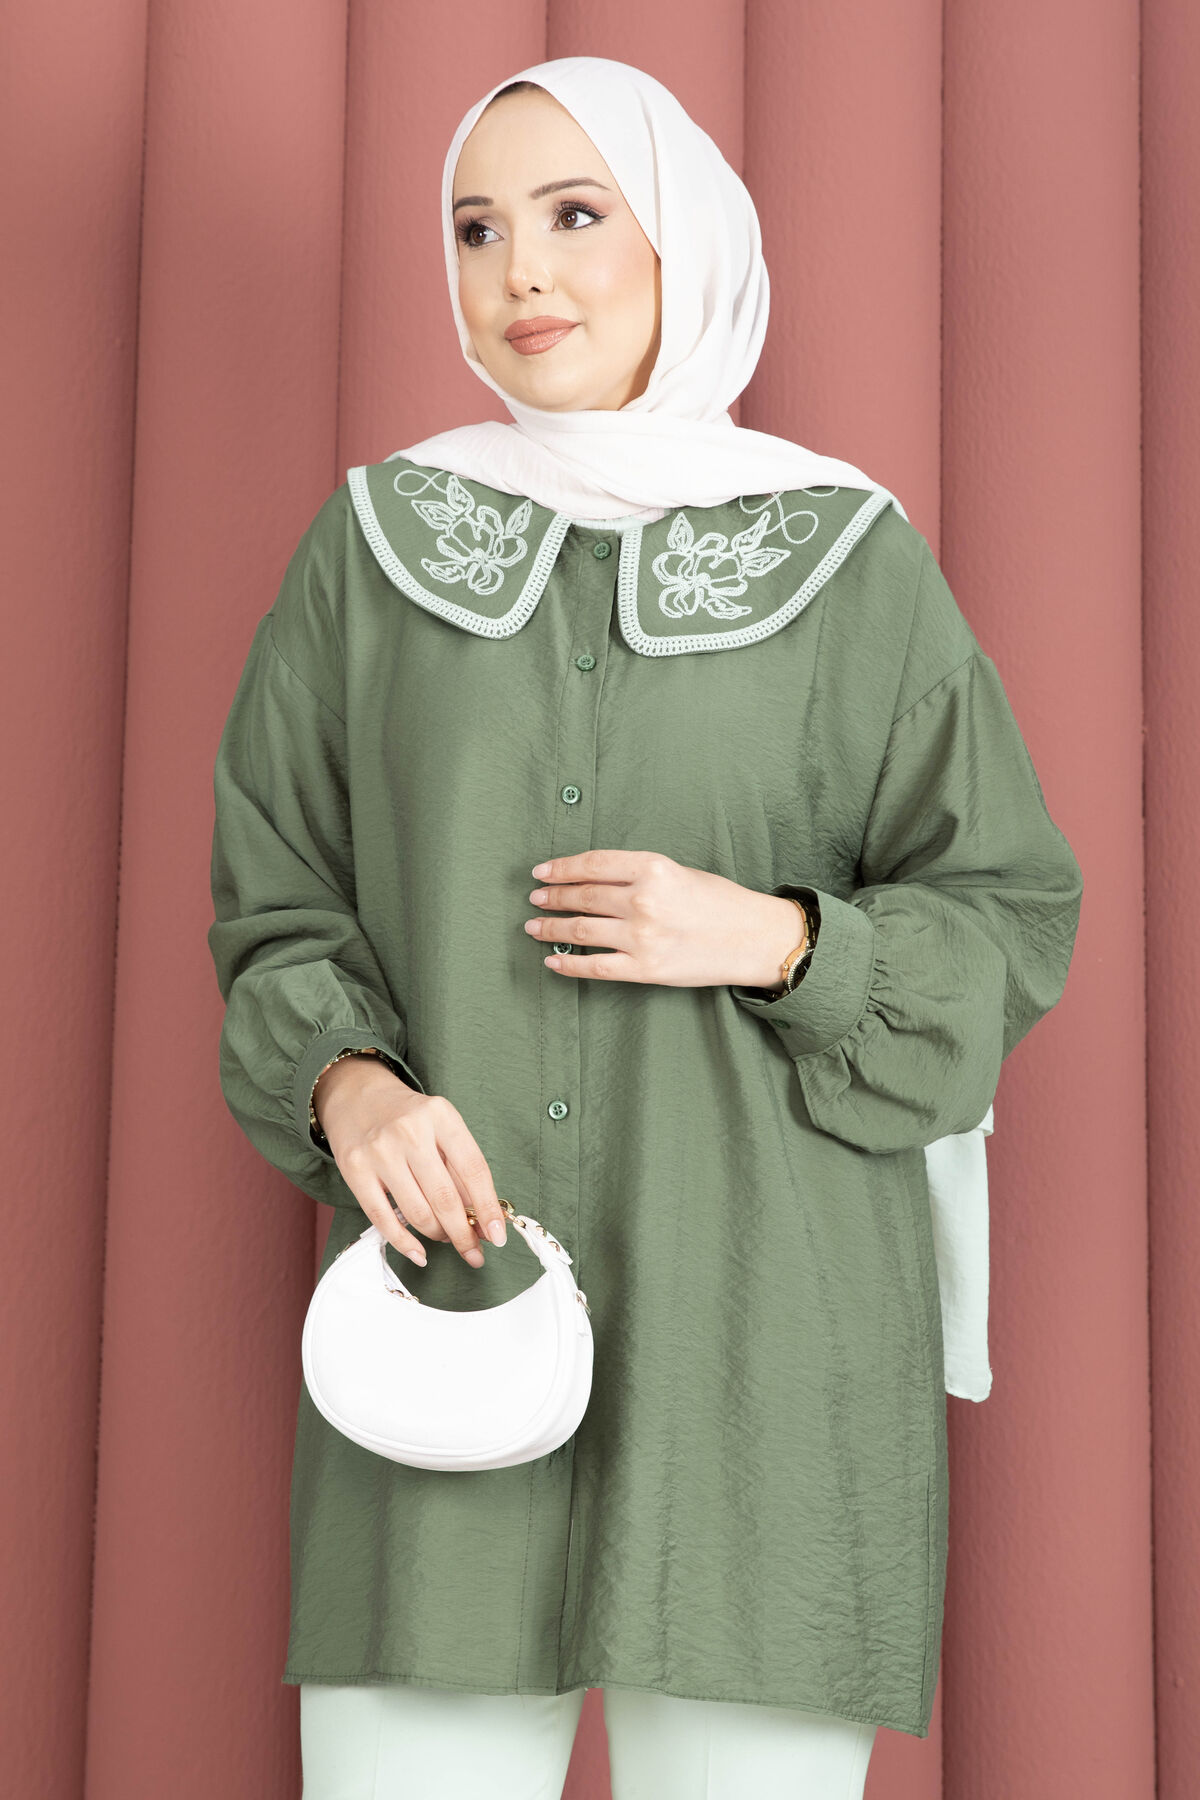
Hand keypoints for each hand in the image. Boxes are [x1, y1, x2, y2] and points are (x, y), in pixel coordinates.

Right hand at [312, 1057, 507, 1268]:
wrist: (356, 1094)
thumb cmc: (408, 1117)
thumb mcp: (441, 1127)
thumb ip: (460, 1168)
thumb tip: (483, 1220)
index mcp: (441, 1116)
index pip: (474, 1170)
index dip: (489, 1208)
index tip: (497, 1235)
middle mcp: (410, 1132)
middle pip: (445, 1198)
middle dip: (464, 1234)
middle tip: (474, 1253)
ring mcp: (380, 1151)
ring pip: (417, 1212)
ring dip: (437, 1235)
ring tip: (446, 1238)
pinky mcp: (354, 1170)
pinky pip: (383, 1218)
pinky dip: (404, 1243)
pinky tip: (419, 1252)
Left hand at [523, 850, 806, 989]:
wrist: (754, 938)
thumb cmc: (719, 902)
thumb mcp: (678, 871)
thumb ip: (637, 874)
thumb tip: (591, 881)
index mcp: (653, 868)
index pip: (592, 865)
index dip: (561, 868)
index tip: (542, 871)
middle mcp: (644, 901)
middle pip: (582, 897)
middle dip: (552, 897)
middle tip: (535, 898)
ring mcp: (642, 937)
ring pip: (580, 932)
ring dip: (551, 928)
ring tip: (534, 926)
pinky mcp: (645, 969)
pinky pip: (595, 967)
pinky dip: (569, 965)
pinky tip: (552, 961)